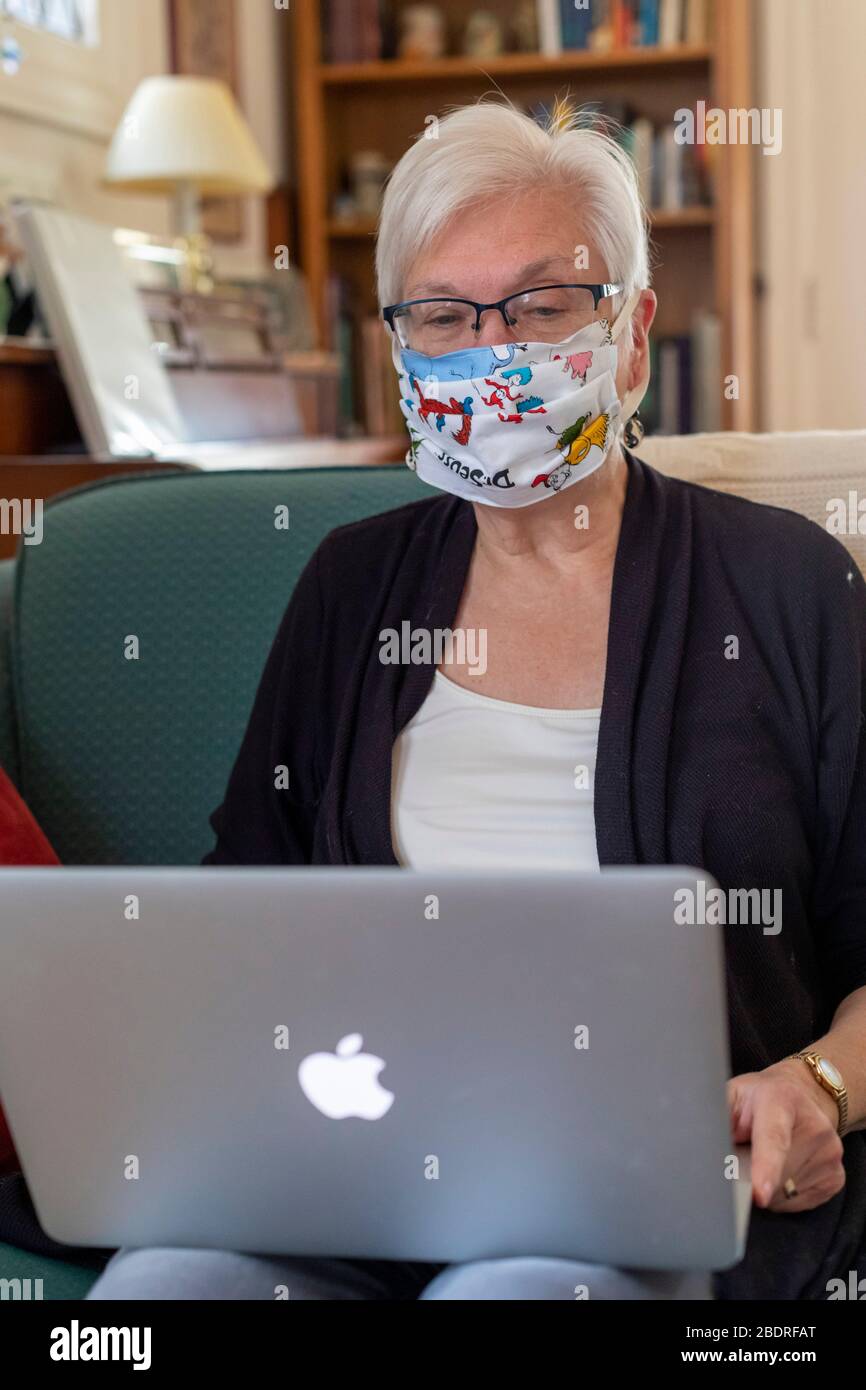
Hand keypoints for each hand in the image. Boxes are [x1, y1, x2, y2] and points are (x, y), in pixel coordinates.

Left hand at [727, 1061, 844, 1212]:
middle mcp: (814, 1125)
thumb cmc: (756, 1099)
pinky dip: (782, 1196)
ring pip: (786, 1194)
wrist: (800, 1096)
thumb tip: (691, 1144)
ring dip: (766, 1188)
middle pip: (778, 1175)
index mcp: (781, 1099)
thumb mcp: (731, 1094)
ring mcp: (830, 1152)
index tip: (758, 1194)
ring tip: (761, 1160)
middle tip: (740, 1159)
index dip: (765, 1167)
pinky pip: (799, 1203)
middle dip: (751, 1178)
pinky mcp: (836, 1176)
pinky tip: (779, 1172)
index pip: (774, 1139)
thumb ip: (713, 1116)